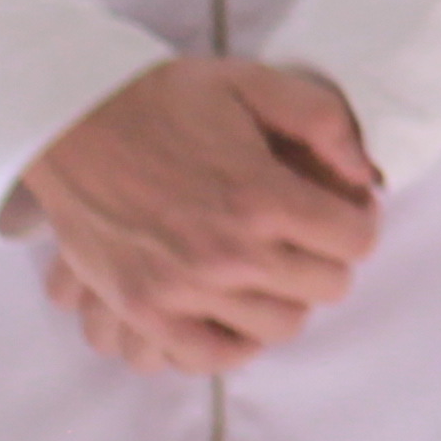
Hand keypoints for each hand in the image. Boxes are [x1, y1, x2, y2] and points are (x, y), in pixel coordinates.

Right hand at [18, 58, 381, 372]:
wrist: (74, 122)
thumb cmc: (170, 101)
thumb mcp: (257, 83)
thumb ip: (325, 121)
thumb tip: (366, 175)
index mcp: (262, 197)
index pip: (355, 241)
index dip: (358, 221)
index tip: (342, 210)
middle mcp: (227, 254)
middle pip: (326, 287)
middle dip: (329, 257)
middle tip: (309, 237)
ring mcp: (181, 290)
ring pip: (278, 326)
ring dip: (287, 296)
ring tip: (272, 267)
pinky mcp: (141, 310)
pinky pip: (207, 357)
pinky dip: (232, 340)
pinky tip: (235, 308)